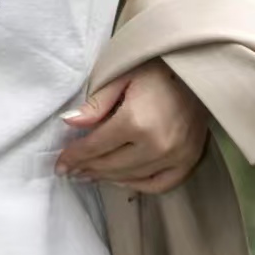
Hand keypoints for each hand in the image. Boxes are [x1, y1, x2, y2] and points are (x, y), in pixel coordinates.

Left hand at [54, 60, 207, 193]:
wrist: (195, 70)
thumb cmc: (157, 69)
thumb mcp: (121, 77)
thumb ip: (96, 104)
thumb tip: (69, 123)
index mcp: (135, 121)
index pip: (95, 147)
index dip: (74, 157)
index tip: (59, 165)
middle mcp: (156, 144)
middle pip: (110, 165)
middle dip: (86, 169)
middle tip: (70, 171)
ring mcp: (175, 156)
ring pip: (131, 177)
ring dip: (107, 178)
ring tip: (90, 174)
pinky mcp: (189, 160)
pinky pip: (159, 184)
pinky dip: (137, 185)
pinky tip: (121, 179)